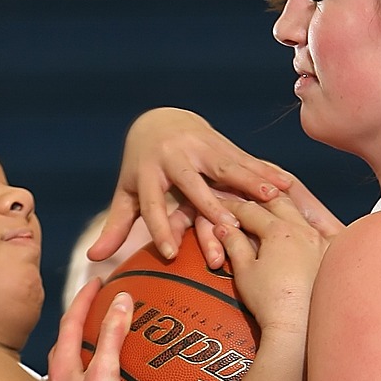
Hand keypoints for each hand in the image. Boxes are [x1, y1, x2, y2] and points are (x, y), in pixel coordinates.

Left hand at [43, 281, 142, 380]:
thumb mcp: (105, 374)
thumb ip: (112, 336)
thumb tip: (122, 300)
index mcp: (60, 369)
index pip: (69, 322)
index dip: (84, 298)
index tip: (98, 280)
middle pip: (63, 344)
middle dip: (78, 323)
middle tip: (96, 308)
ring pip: (67, 371)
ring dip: (80, 353)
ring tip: (99, 345)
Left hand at [91, 108, 346, 269]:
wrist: (161, 120)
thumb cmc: (142, 168)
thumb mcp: (127, 193)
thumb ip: (116, 226)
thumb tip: (92, 260)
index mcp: (149, 172)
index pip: (152, 203)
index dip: (158, 227)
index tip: (168, 252)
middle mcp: (175, 157)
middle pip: (194, 185)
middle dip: (210, 204)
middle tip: (228, 228)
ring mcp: (201, 147)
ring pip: (226, 167)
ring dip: (249, 181)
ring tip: (271, 197)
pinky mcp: (223, 143)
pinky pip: (247, 160)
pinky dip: (267, 172)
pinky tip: (288, 184)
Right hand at [215, 194, 330, 342]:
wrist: (296, 328)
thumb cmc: (271, 303)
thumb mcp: (244, 270)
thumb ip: (234, 243)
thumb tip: (223, 227)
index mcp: (279, 230)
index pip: (250, 210)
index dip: (232, 207)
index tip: (222, 206)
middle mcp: (303, 230)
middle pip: (277, 202)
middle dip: (257, 200)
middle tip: (244, 202)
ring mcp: (319, 241)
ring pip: (298, 212)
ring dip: (280, 207)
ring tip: (267, 209)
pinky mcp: (328, 256)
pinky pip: (315, 229)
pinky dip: (300, 223)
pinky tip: (294, 227)